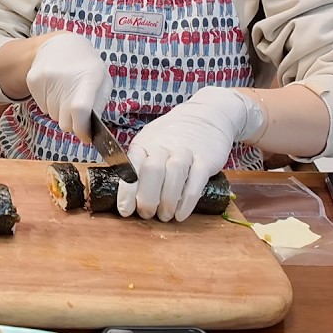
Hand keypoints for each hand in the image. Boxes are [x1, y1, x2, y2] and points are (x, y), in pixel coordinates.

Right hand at [25, 32, 111, 140]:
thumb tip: (88, 130)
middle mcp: (65, 77)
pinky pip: (42, 108)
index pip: (80, 110)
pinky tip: (55, 89)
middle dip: (72, 123)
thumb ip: (98, 106)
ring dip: (60, 111)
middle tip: (76, 110)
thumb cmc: (86, 67)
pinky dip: (50, 104)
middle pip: (64, 121)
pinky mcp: (33, 80)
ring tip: (66, 93)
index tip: (85, 136)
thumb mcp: (103, 81)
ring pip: (53, 116)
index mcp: (89, 77)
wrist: (61, 45)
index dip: (81, 129)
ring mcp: (46, 78)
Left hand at [121, 86, 264, 221]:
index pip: (130, 166)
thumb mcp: (151, 142)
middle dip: (147, 198)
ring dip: (167, 201)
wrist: (207, 116)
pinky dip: (187, 201)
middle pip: (152, 171)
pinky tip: (181, 214)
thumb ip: (140, 165)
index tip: (125, 210)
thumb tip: (127, 198)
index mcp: (145, 143)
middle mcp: (163, 145)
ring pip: (174, 174)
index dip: (126, 190)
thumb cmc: (172, 136)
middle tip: (146, 215)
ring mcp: (186, 151)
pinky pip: (196, 181)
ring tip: (164, 216)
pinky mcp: (206, 159)